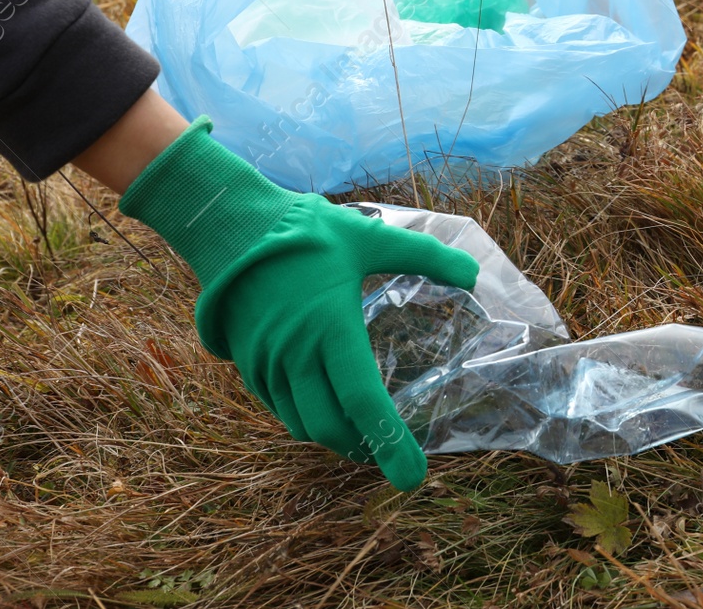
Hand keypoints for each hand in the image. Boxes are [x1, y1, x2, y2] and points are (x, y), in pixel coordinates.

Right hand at [117, 116, 478, 489]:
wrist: (229, 225)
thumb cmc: (305, 231)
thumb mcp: (371, 237)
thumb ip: (425, 256)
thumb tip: (473, 273)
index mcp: (331, 329)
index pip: (364, 401)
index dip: (391, 443)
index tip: (412, 476)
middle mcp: (296, 355)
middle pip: (330, 428)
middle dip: (364, 449)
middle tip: (392, 454)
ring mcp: (267, 363)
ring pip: (301, 423)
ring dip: (333, 436)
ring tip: (364, 436)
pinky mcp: (248, 363)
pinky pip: (280, 407)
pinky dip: (306, 417)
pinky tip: (326, 407)